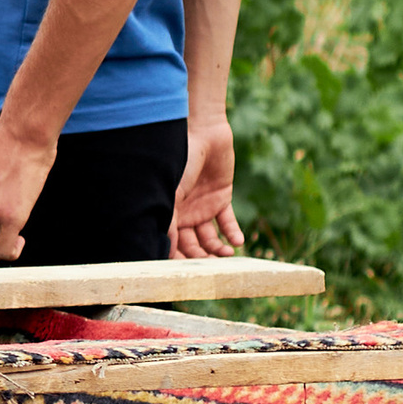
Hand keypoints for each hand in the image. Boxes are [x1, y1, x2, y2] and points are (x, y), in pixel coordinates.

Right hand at [169, 116, 244, 259]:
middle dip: (201, 258)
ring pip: (210, 238)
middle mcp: (185, 215)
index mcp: (169, 214)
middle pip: (192, 246)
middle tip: (212, 268)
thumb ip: (169, 222)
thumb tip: (165, 250)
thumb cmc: (182, 161)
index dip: (178, 258)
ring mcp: (203, 208)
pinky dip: (233, 233)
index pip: (173, 244)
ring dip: (217, 250)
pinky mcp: (222, 199)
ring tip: (226, 256)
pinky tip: (237, 241)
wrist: (205, 133)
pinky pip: (227, 222)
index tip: (186, 271)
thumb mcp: (173, 193)